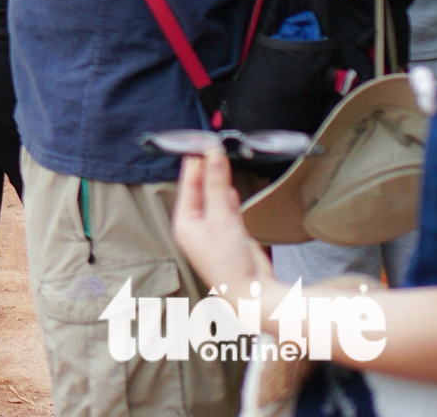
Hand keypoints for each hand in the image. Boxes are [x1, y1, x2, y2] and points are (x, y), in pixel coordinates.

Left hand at [171, 148, 272, 298]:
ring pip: (214, 197)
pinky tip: (230, 187)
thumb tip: (213, 155)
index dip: (195, 163)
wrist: (252, 293)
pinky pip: (226, 209)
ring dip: (218, 181)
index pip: (187, 184)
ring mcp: (213, 230)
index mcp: (184, 222)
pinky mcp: (230, 235)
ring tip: (221, 158)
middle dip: (207, 169)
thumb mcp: (221, 217)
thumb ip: (216, 185)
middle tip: (214, 145)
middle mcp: (195, 225)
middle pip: (200, 189)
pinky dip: (228, 197)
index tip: (202, 142)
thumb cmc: (228, 263)